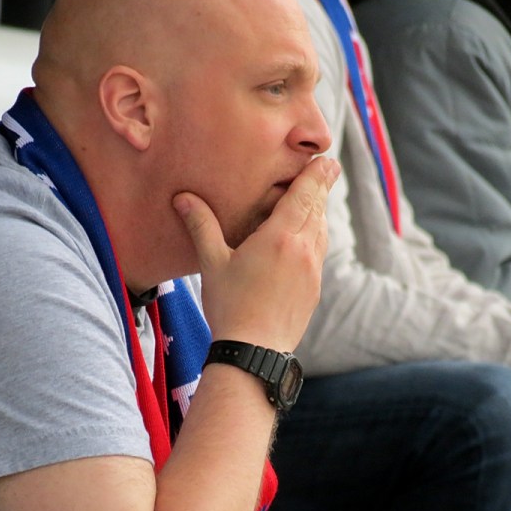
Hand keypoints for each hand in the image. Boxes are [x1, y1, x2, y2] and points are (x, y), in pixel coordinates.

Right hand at [174, 156, 339, 351]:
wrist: (255, 352)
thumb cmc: (230, 306)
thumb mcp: (212, 263)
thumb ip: (202, 226)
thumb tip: (183, 198)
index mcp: (281, 236)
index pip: (305, 194)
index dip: (316, 174)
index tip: (327, 158)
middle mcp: (304, 249)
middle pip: (317, 209)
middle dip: (320, 187)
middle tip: (327, 168)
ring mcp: (313, 270)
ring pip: (321, 231)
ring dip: (318, 212)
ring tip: (314, 201)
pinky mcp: (314, 289)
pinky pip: (319, 253)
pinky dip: (316, 237)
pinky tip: (305, 240)